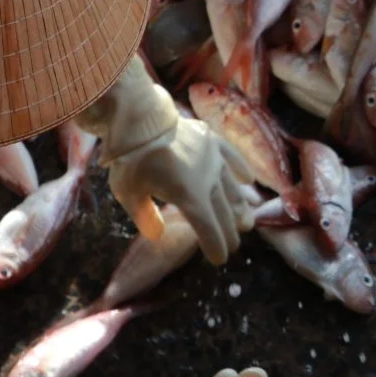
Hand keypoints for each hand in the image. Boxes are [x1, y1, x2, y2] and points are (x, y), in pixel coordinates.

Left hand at [110, 111, 258, 264]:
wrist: (139, 118)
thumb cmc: (130, 159)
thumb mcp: (128, 193)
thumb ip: (145, 216)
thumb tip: (157, 235)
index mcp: (189, 196)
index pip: (208, 228)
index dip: (216, 246)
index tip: (219, 259)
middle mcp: (208, 181)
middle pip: (223, 213)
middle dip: (229, 232)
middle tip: (234, 245)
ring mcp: (214, 160)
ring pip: (232, 189)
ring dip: (239, 208)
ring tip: (246, 222)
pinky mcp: (213, 142)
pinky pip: (232, 158)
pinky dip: (241, 170)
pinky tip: (247, 180)